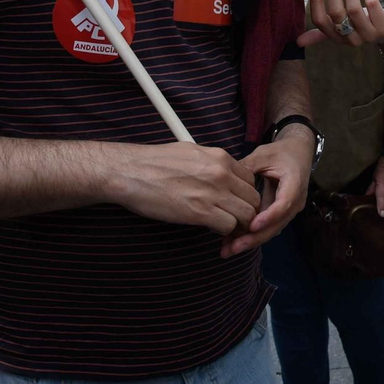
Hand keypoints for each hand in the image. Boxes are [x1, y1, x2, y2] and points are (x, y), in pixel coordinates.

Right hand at [114, 142, 261, 237]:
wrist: (130, 172)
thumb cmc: (152, 163)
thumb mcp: (189, 153)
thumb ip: (210, 164)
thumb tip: (220, 175)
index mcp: (219, 157)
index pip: (250, 179)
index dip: (245, 195)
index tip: (235, 203)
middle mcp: (221, 172)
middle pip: (253, 198)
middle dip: (247, 211)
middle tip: (234, 219)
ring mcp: (213, 192)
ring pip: (247, 214)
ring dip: (238, 223)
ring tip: (224, 226)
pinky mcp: (201, 211)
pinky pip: (229, 226)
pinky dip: (223, 230)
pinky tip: (211, 227)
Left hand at [227, 127, 313, 256]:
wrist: (298, 152)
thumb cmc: (281, 152)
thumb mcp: (263, 155)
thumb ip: (247, 168)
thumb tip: (226, 181)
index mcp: (294, 184)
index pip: (283, 205)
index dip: (268, 217)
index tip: (251, 226)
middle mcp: (295, 202)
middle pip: (276, 225)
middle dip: (253, 238)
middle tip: (231, 249)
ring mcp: (289, 210)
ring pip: (271, 230)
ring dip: (250, 240)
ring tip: (228, 249)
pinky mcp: (280, 213)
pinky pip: (267, 226)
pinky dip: (251, 234)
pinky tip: (233, 240)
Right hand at [299, 0, 383, 51]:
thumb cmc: (364, 25)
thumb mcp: (343, 30)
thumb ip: (323, 32)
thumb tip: (297, 41)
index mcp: (337, 37)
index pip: (320, 21)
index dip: (316, 1)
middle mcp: (351, 39)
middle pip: (336, 13)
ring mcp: (369, 35)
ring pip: (354, 10)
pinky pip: (373, 7)